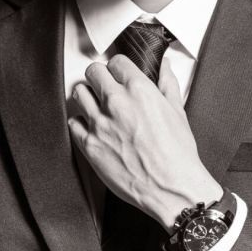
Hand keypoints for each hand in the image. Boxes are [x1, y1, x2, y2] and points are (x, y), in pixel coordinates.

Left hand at [67, 54, 222, 230]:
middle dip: (100, 77)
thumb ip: (168, 84)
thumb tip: (165, 67)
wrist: (172, 189)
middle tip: (105, 87)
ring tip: (95, 104)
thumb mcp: (177, 111)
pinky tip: (91, 127)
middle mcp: (116, 102)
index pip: (116, 61)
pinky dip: (80, 123)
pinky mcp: (89, 144)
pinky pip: (73, 122)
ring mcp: (100, 123)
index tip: (119, 75)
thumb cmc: (178, 154)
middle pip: (93, 71)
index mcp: (139, 90)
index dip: (118, 68)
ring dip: (87, 96)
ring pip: (79, 93)